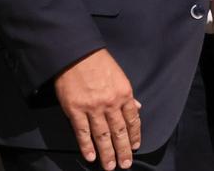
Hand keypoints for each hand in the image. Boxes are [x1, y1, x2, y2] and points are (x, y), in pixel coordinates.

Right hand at [53, 49, 141, 169]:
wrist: (75, 54)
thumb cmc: (98, 62)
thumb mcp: (119, 75)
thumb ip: (127, 94)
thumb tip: (138, 107)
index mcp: (124, 93)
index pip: (132, 119)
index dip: (134, 135)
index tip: (135, 147)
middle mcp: (110, 103)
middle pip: (119, 132)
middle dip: (123, 150)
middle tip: (125, 165)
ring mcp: (92, 108)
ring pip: (102, 136)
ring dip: (107, 153)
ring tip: (110, 167)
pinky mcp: (75, 110)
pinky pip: (82, 132)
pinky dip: (87, 146)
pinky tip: (91, 157)